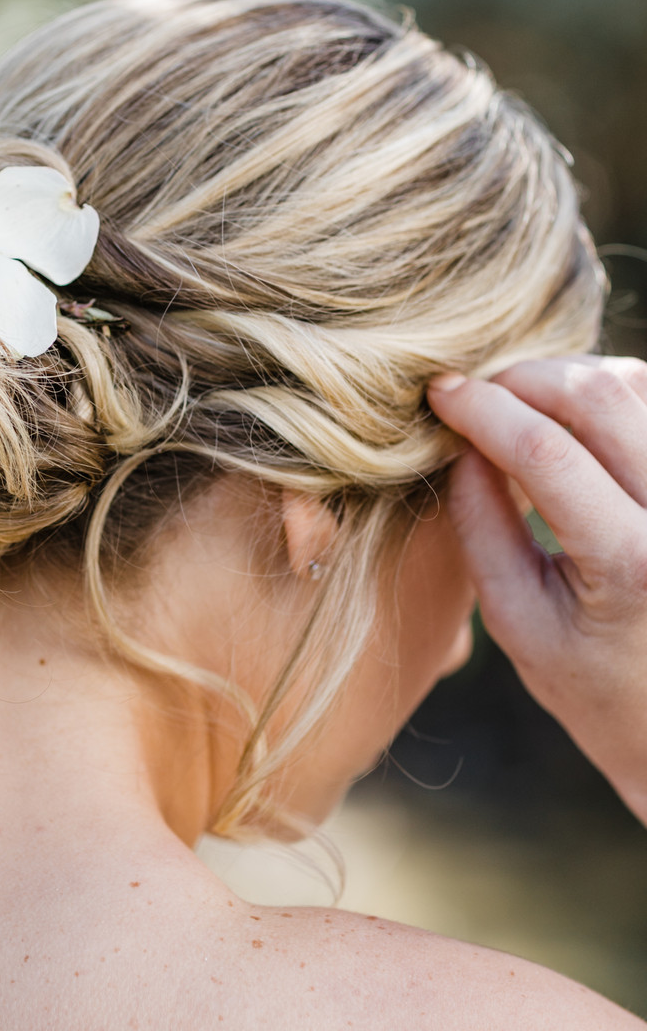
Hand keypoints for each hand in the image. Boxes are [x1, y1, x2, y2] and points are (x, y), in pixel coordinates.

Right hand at [428, 356, 646, 823]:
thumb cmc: (597, 689)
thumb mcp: (518, 621)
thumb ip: (483, 524)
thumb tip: (461, 439)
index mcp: (633, 565)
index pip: (546, 452)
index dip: (483, 409)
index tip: (438, 392)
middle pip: (601, 395)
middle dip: (524, 377)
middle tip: (477, 391)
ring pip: (638, 384)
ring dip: (570, 378)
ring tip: (524, 406)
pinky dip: (611, 393)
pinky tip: (575, 419)